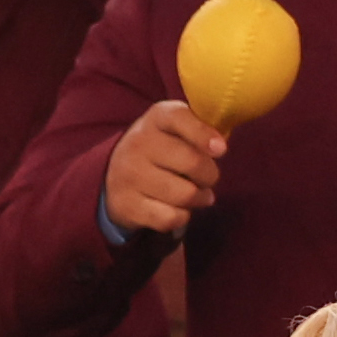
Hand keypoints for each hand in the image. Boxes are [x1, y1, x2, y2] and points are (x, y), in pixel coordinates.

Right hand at [102, 101, 222, 238]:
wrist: (115, 178)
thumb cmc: (160, 150)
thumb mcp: (175, 129)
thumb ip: (199, 129)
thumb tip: (220, 146)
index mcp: (156, 117)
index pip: (181, 118)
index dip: (204, 134)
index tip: (221, 149)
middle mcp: (139, 143)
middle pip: (192, 162)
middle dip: (210, 175)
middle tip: (208, 179)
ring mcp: (131, 175)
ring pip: (185, 194)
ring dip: (200, 199)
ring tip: (198, 195)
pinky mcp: (129, 205)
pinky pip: (171, 218)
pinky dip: (182, 217)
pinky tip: (179, 210)